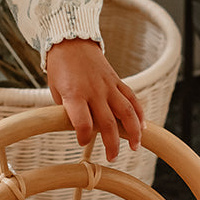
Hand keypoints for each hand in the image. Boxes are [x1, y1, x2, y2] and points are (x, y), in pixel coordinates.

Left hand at [45, 38, 143, 161]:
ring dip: (134, 131)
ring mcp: (108, 86)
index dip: (83, 136)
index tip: (82, 142)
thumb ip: (68, 110)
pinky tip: (144, 127)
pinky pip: (131, 98)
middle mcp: (94, 91)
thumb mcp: (56, 91)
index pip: (82, 122)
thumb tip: (81, 129)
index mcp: (74, 94)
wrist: (71, 41)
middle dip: (111, 144)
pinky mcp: (117, 81)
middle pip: (107, 123)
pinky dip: (139, 113)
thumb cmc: (60, 69)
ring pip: (126, 111)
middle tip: (112, 157)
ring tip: (135, 147)